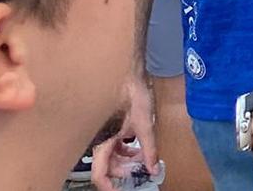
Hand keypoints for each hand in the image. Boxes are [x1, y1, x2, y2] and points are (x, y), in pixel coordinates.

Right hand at [89, 74, 158, 189]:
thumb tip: (154, 168)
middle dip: (125, 170)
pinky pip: (114, 145)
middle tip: (142, 167)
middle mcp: (98, 140)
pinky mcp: (109, 127)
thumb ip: (149, 150)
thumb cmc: (132, 94)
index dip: (108, 186)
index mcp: (102, 143)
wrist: (127, 73)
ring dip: (126, 159)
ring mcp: (103, 134)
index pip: (99, 174)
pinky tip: (136, 144)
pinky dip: (125, 148)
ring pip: (111, 156)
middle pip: (108, 167)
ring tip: (143, 155)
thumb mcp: (145, 125)